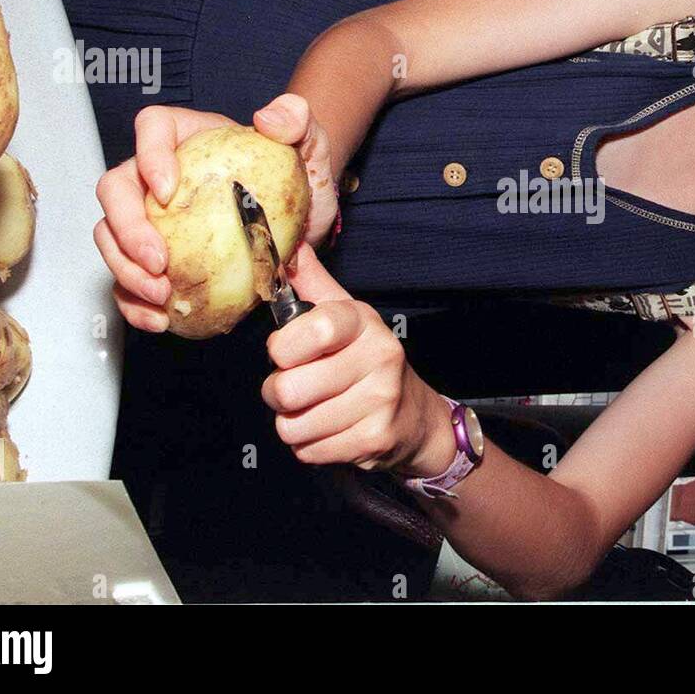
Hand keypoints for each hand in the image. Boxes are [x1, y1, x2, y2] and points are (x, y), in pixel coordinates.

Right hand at [93, 94, 339, 332]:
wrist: (305, 219)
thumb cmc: (296, 174)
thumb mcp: (308, 141)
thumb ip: (296, 119)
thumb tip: (269, 118)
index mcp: (188, 137)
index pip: (152, 128)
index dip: (149, 156)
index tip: (168, 192)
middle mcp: (159, 175)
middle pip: (116, 189)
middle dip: (126, 228)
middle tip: (158, 262)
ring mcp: (153, 219)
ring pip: (111, 237)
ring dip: (125, 270)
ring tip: (161, 295)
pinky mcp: (158, 259)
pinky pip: (130, 279)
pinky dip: (135, 302)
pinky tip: (159, 318)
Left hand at [260, 244, 457, 475]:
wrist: (416, 417)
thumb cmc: (366, 363)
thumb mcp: (346, 319)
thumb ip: (312, 284)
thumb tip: (288, 244)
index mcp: (364, 323)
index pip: (314, 329)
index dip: (283, 347)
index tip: (284, 353)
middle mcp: (379, 358)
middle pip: (288, 389)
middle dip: (278, 394)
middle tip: (295, 389)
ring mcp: (379, 402)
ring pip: (293, 425)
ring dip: (293, 423)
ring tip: (316, 411)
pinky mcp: (374, 440)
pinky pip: (308, 451)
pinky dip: (310, 446)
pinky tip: (331, 431)